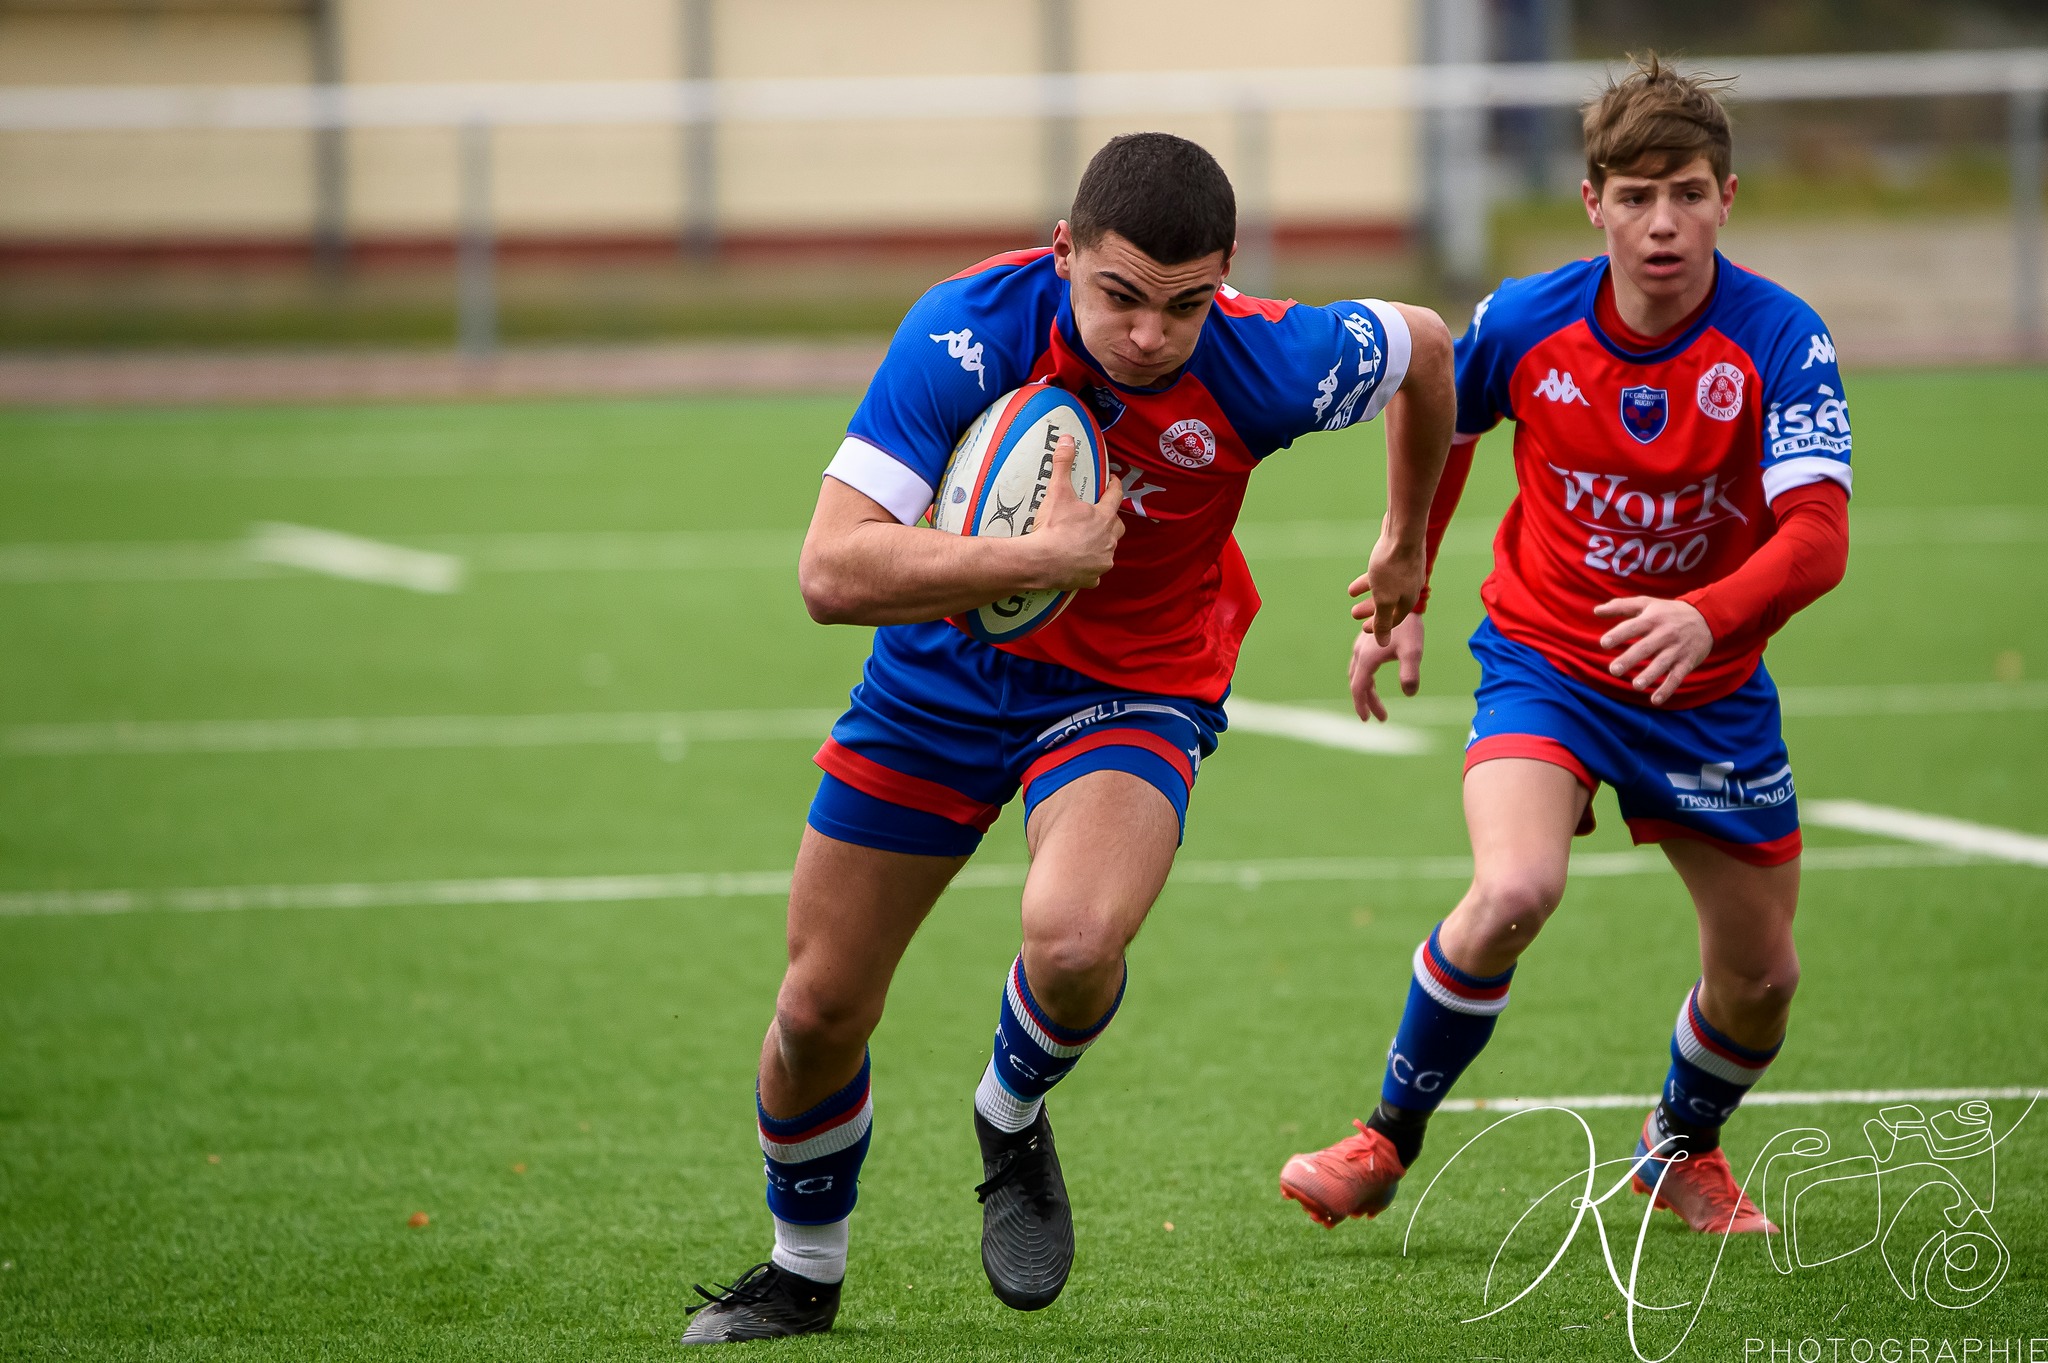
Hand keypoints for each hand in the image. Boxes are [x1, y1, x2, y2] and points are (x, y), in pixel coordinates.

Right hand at [1025, 434, 1124, 591]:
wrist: (1042, 561)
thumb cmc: (1053, 528)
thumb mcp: (1058, 491)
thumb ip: (1063, 464)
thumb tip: (1067, 439)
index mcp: (1104, 517)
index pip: (1115, 497)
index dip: (1114, 487)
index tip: (1113, 482)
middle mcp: (1108, 540)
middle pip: (1117, 527)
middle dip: (1111, 520)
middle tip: (1101, 515)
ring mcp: (1101, 561)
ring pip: (1108, 550)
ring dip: (1102, 544)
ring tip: (1089, 540)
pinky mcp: (1091, 578)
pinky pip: (1095, 573)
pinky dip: (1090, 568)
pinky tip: (1080, 565)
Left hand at [1348, 518, 1426, 644]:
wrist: (1403, 530)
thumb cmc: (1393, 566)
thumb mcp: (1384, 599)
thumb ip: (1382, 621)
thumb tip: (1383, 644)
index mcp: (1409, 599)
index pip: (1394, 620)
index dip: (1379, 627)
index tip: (1363, 629)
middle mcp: (1410, 586)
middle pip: (1389, 604)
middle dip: (1371, 610)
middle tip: (1354, 614)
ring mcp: (1406, 571)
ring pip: (1385, 587)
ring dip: (1368, 593)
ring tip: (1352, 594)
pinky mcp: (1399, 556)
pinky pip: (1383, 573)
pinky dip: (1371, 578)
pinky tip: (1359, 576)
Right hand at [1350, 612, 1423, 721]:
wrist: (1403, 601)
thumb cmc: (1409, 627)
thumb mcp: (1413, 652)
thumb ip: (1410, 673)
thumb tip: (1409, 693)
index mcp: (1367, 658)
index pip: (1359, 688)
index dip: (1362, 705)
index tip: (1367, 720)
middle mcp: (1359, 652)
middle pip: (1358, 683)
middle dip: (1367, 701)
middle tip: (1381, 716)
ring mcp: (1361, 646)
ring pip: (1358, 674)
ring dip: (1366, 690)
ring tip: (1377, 703)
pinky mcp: (1365, 641)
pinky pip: (1360, 665)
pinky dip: (1365, 678)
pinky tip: (1375, 680)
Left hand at [1594, 596, 1713, 704]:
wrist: (1707, 617)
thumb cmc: (1668, 612)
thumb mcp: (1647, 604)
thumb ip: (1621, 607)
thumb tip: (1596, 611)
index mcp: (1653, 619)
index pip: (1633, 626)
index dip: (1618, 634)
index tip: (1603, 643)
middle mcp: (1665, 634)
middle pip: (1645, 647)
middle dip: (1629, 659)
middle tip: (1613, 670)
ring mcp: (1677, 649)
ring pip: (1662, 664)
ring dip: (1649, 675)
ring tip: (1636, 685)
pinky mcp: (1687, 662)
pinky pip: (1677, 677)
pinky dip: (1667, 689)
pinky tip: (1655, 700)